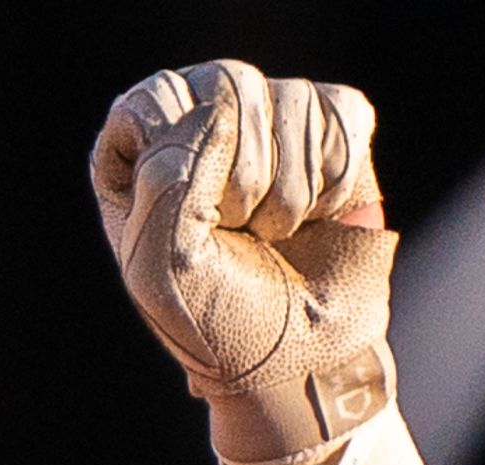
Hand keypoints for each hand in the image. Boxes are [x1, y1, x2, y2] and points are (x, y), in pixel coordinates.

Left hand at [93, 62, 395, 457]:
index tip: (195, 221)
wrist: (302, 358)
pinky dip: (337, 179)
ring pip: (292, 100)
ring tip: (277, 234)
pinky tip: (320, 216)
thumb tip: (221, 107)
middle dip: (244, 177)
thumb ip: (169, 178)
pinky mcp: (334, 131)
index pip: (154, 98)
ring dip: (291, 190)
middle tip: (241, 235)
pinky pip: (343, 116)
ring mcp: (271, 124)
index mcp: (141, 161)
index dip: (181, 156)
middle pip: (229, 85)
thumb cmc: (219, 322)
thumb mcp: (163, 267)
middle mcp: (202, 129)